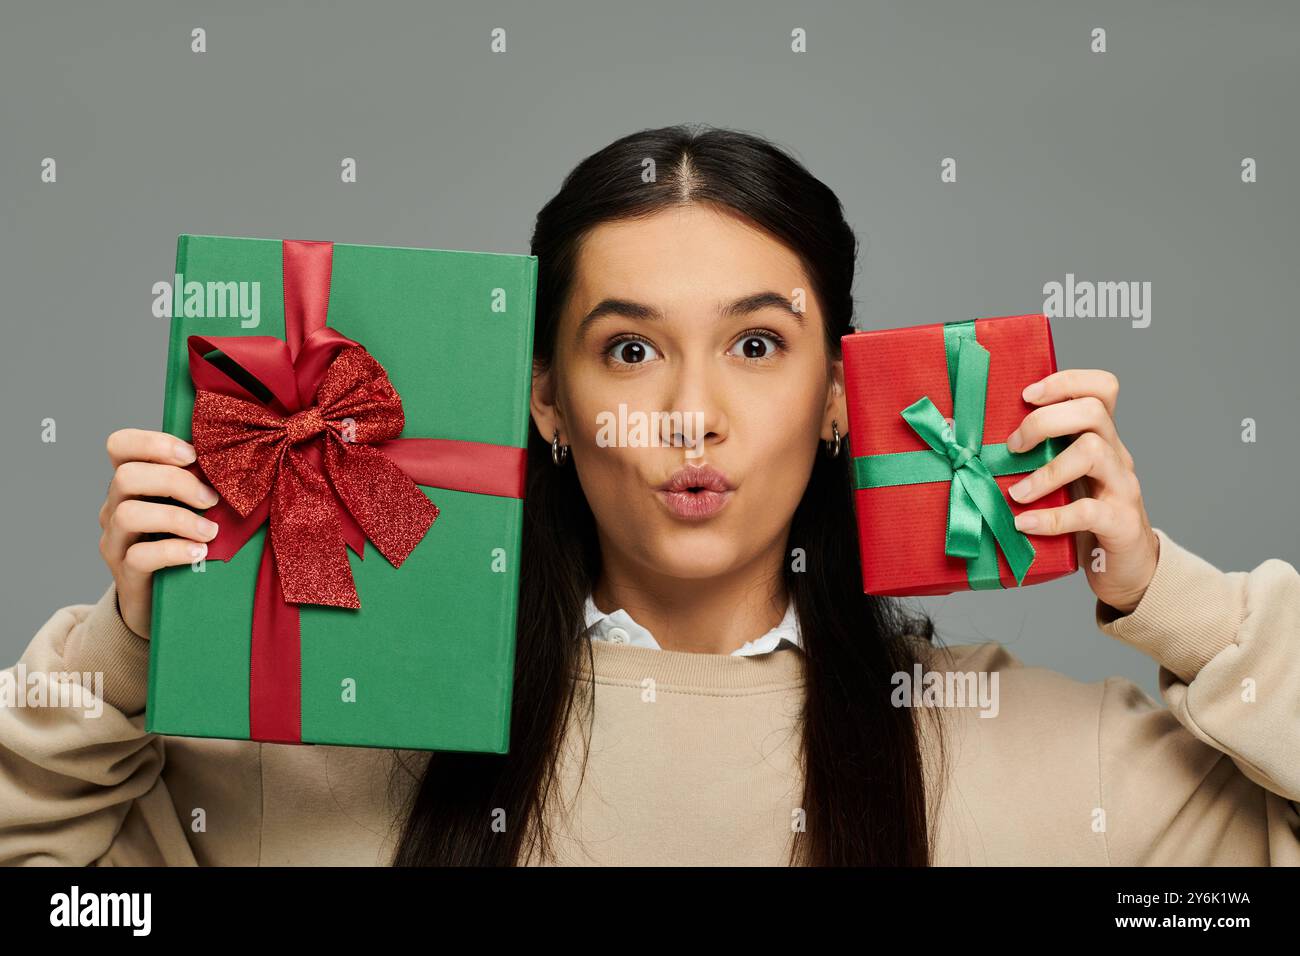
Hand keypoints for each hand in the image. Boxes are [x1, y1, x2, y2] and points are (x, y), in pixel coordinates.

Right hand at [98, 429, 221, 637]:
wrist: (168, 604)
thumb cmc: (189, 543)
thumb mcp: (194, 508)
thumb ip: (203, 483)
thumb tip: (243, 458)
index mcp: (133, 484)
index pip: (120, 446)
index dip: (152, 443)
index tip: (193, 455)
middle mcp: (114, 508)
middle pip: (127, 476)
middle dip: (176, 482)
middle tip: (212, 499)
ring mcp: (116, 541)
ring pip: (129, 514)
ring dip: (178, 518)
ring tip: (211, 531)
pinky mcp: (125, 574)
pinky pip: (140, 556)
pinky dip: (174, 550)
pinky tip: (200, 553)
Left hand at [1002, 369, 1158, 615]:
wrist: (1127, 569)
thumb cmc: (1081, 520)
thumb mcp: (1059, 482)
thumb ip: (1027, 460)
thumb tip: (956, 436)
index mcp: (1101, 438)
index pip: (1101, 389)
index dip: (1065, 381)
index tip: (1026, 395)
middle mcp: (1116, 455)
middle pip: (1093, 411)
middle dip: (1045, 421)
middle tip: (1013, 447)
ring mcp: (1122, 488)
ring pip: (1094, 451)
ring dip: (1046, 470)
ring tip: (1017, 494)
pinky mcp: (1121, 523)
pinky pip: (1089, 511)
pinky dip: (1052, 517)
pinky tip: (1024, 524)